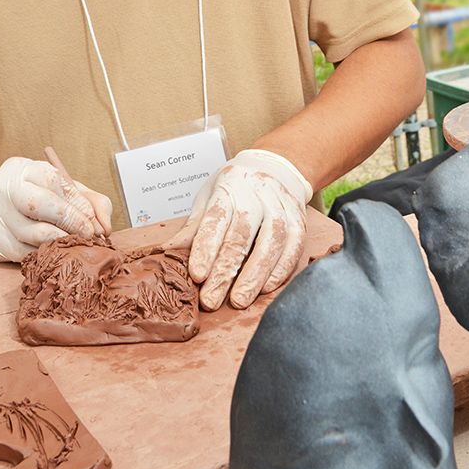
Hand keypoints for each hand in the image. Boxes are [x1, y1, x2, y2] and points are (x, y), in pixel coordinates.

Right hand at [0, 156, 112, 261]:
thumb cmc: (40, 198)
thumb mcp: (65, 192)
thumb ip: (92, 202)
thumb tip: (104, 228)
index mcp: (22, 168)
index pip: (53, 179)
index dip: (77, 201)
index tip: (91, 218)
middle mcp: (3, 188)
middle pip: (39, 204)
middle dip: (70, 221)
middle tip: (87, 234)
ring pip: (33, 234)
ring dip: (60, 242)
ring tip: (73, 243)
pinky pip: (24, 254)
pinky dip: (43, 255)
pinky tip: (52, 251)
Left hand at [165, 149, 311, 310]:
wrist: (277, 167)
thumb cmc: (236, 186)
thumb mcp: (209, 195)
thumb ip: (194, 226)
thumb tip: (168, 252)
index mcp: (229, 188)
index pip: (215, 220)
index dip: (206, 248)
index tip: (197, 275)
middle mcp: (257, 196)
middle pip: (241, 237)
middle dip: (225, 272)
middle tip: (211, 300)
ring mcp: (281, 208)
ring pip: (270, 244)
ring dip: (253, 276)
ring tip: (238, 301)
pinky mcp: (300, 222)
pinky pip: (293, 249)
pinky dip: (279, 271)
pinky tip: (264, 289)